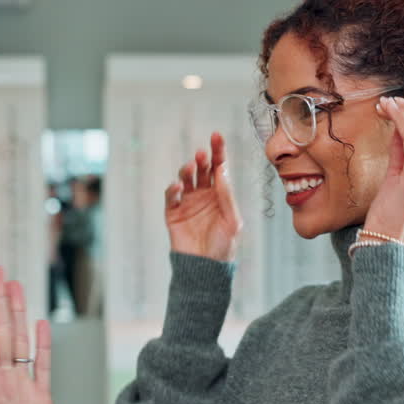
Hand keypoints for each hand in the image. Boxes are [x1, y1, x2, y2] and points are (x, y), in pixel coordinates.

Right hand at [164, 132, 242, 261]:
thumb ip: (227, 195)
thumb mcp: (232, 220)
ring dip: (187, 170)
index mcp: (220, 194)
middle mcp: (203, 194)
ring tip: (191, 167)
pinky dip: (173, 189)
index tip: (217, 136)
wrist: (206, 268)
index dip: (218, 151)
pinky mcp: (173, 213)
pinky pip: (171, 197)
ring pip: (186, 179)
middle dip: (203, 159)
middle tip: (203, 154)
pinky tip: (179, 186)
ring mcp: (187, 203)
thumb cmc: (223, 246)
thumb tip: (222, 170)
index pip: (219, 168)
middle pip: (202, 170)